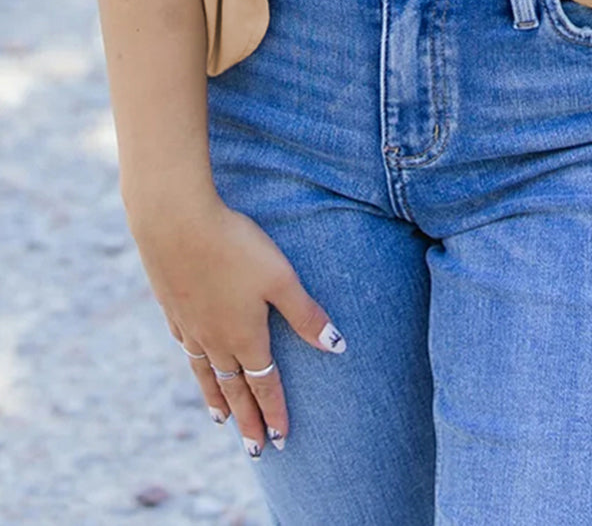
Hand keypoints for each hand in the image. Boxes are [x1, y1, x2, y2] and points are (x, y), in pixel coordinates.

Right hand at [129, 193, 345, 453]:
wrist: (174, 223)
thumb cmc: (235, 246)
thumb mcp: (280, 278)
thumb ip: (306, 314)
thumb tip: (336, 347)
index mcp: (245, 335)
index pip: (264, 384)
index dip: (275, 412)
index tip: (282, 440)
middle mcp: (215, 339)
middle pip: (234, 389)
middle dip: (247, 420)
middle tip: (256, 451)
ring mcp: (190, 325)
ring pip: (206, 373)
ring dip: (216, 399)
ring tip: (221, 420)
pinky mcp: (172, 306)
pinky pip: (186, 347)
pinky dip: (194, 364)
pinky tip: (195, 360)